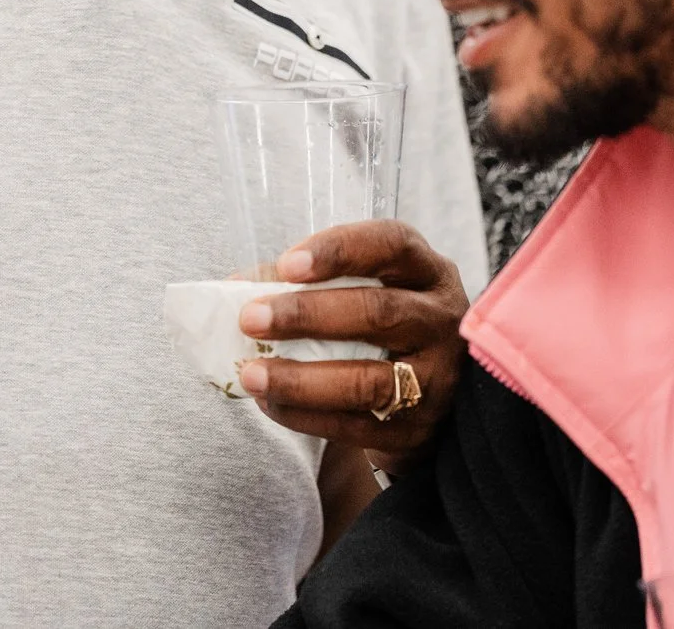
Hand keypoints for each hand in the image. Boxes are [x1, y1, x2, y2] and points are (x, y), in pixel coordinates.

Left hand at [234, 219, 467, 476]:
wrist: (428, 399)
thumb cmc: (379, 326)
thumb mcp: (359, 288)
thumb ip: (302, 281)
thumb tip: (233, 287)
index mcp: (426, 271)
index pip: (391, 244)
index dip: (339, 250)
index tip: (287, 265)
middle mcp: (440, 320)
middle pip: (378, 311)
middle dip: (307, 314)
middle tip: (250, 319)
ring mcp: (436, 379)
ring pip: (368, 380)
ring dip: (300, 379)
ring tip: (250, 373)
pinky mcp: (416, 429)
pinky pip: (355, 425)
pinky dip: (304, 415)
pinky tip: (269, 403)